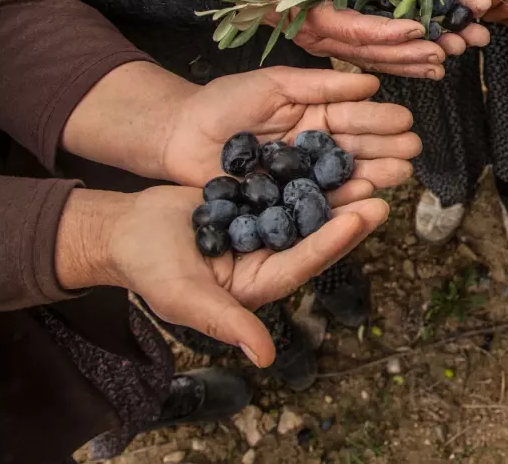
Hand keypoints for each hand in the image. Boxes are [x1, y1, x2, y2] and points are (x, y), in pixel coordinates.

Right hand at [63, 186, 389, 366]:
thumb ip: (227, 324)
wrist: (126, 230)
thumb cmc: (148, 268)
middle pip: (317, 233)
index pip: (304, 262)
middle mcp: (272, 257)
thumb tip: (265, 360)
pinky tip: (332, 148)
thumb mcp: (185, 299)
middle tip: (382, 187)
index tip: (361, 217)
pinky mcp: (259, 200)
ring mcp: (267, 227)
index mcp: (262, 284)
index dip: (332, 241)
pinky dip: (309, 169)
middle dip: (349, 212)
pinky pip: (290, 184)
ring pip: (310, 206)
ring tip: (367, 166)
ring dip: (337, 188)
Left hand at [161, 67, 420, 203]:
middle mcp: (316, 147)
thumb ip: (320, 84)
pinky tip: (365, 196)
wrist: (179, 135)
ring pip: (345, 177)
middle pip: (358, 149)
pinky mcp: (286, 203)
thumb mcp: (274, 84)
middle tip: (413, 151)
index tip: (406, 121)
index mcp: (317, 115)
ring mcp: (303, 177)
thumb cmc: (224, 102)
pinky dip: (342, 201)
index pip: (355, 117)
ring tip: (401, 174)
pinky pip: (318, 203)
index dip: (380, 119)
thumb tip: (370, 82)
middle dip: (388, 149)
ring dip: (375, 175)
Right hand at [231, 0, 450, 79]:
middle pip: (370, 53)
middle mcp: (322, 39)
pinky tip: (426, 67)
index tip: (418, 28)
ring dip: (410, 63)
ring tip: (444, 62)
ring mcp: (328, 46)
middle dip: (409, 54)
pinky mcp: (335, 46)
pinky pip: (370, 60)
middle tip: (444, 52)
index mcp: (312, 16)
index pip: (354, 29)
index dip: (387, 32)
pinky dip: (399, 63)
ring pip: (374, 61)